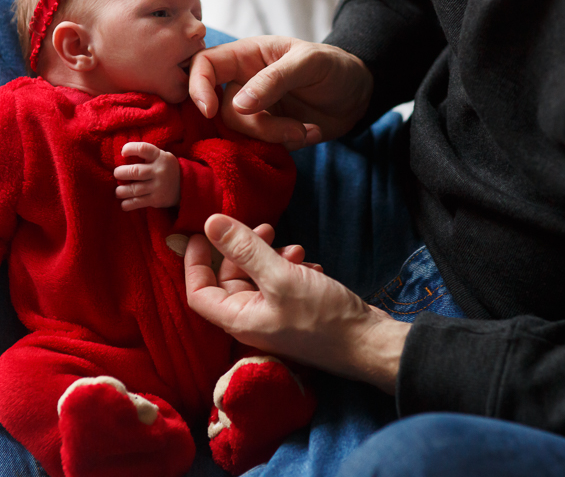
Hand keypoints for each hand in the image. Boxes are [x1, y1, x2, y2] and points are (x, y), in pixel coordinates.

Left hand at [114, 142, 180, 210]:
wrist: (186, 186)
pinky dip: (128, 204)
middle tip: (117, 174)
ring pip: (135, 189)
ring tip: (118, 191)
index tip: (123, 153)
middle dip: (121, 173)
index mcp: (160, 157)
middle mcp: (159, 171)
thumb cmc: (166, 169)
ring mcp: (159, 186)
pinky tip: (124, 204)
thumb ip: (146, 156)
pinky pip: (139, 202)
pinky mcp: (157, 199)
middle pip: (136, 171)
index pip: (143, 149)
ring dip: (121, 191)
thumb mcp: (161, 157)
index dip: (130, 149)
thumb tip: (121, 158)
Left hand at [184, 214, 410, 393]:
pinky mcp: (296, 311)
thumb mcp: (280, 276)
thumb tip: (210, 222)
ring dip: (273, 257)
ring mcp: (275, 317)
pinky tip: (311, 265)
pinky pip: (282, 284)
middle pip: (231, 279)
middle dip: (245, 250)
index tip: (202, 232)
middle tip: (267, 228)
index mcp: (238, 319)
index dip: (195, 261)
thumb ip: (244, 248)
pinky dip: (292, 269)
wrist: (369, 342)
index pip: (199, 292)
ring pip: (259, 278)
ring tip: (296, 249)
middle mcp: (252, 320)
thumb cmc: (323, 317)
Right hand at [188, 36, 373, 150]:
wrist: (358, 94)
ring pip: (243, 133)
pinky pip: (263, 146)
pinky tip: (312, 133)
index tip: (210, 111)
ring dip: (277, 137)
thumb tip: (238, 104)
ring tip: (308, 131)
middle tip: (293, 129)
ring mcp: (256, 110)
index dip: (198, 87)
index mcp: (247, 56)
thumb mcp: (309, 63)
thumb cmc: (334, 66)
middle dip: (257, 126)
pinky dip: (289, 145)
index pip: (204, 65)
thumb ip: (274, 80)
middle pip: (223, 110)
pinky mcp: (269, 132)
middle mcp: (244, 83)